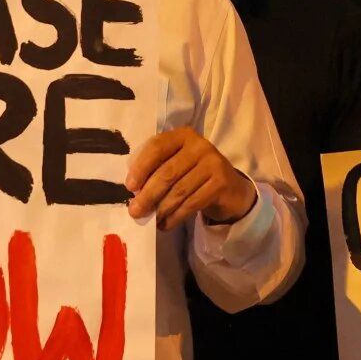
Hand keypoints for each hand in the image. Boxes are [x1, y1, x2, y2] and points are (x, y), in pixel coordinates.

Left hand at [125, 126, 256, 230]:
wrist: (230, 188)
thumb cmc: (193, 174)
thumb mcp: (176, 164)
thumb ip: (156, 169)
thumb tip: (134, 191)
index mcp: (182, 136)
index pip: (157, 147)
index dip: (141, 167)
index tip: (130, 187)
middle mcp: (199, 146)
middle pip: (167, 172)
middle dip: (148, 194)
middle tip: (135, 211)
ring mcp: (213, 163)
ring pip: (179, 191)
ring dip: (161, 209)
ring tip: (150, 220)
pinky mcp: (220, 183)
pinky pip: (192, 203)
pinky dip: (175, 216)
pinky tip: (165, 224)